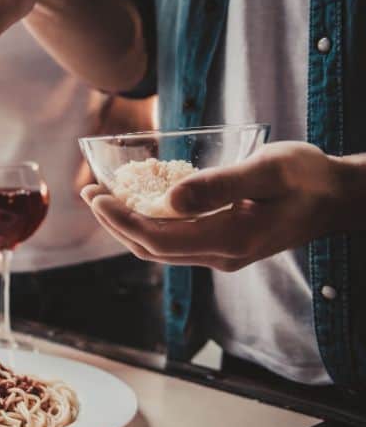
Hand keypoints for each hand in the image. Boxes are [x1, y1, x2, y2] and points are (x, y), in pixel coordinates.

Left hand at [81, 142, 347, 271]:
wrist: (339, 198)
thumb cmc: (307, 178)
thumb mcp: (267, 170)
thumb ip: (219, 185)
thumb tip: (169, 199)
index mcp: (232, 239)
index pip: (159, 238)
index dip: (121, 220)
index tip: (95, 196)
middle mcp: (222, 255)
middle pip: (153, 248)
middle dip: (115, 222)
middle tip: (88, 192)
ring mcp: (223, 255)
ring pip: (162, 248)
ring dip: (128, 225)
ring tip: (103, 197)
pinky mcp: (225, 245)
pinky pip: (176, 241)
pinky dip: (150, 224)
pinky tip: (138, 202)